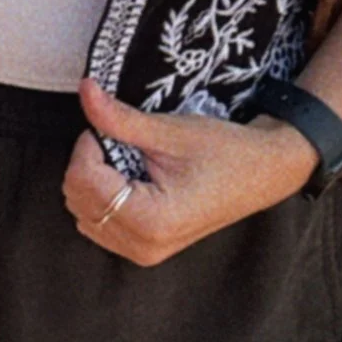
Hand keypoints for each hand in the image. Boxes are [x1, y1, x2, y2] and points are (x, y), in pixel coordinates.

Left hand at [63, 79, 316, 264]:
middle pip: (77, 198)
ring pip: (83, 212)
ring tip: (131, 162)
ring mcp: (144, 252)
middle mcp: (143, 245)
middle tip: (122, 141)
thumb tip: (84, 89)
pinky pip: (99, 223)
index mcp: (150, 220)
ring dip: (95, 181)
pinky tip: (132, 180)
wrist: (264, 173)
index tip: (110, 126)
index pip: (83, 180)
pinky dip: (103, 197)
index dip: (89, 145)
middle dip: (90, 163)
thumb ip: (119, 117)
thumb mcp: (169, 130)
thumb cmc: (225, 152)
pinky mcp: (145, 249)